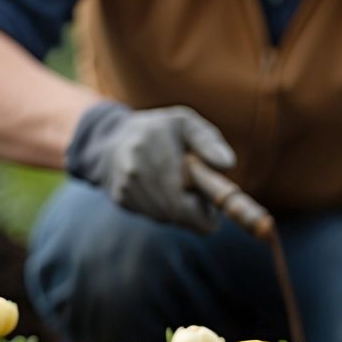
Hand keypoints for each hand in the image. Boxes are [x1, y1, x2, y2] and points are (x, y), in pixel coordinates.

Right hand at [65, 102, 235, 232]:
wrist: (114, 137)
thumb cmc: (163, 131)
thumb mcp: (187, 124)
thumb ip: (209, 142)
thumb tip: (227, 164)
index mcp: (155, 144)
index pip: (182, 196)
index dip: (202, 214)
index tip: (215, 217)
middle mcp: (135, 165)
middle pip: (175, 212)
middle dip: (195, 216)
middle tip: (206, 209)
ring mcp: (125, 183)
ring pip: (164, 217)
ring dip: (180, 213)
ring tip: (183, 193)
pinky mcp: (119, 196)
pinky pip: (151, 216)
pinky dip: (164, 211)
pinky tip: (163, 193)